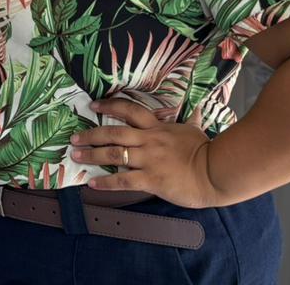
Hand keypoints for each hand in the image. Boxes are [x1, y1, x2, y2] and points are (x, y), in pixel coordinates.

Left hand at [69, 99, 222, 208]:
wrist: (215, 172)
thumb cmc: (206, 151)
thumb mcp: (194, 129)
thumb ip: (190, 119)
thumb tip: (197, 109)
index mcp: (157, 127)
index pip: (129, 110)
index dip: (109, 106)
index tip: (93, 106)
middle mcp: (148, 141)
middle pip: (113, 133)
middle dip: (91, 134)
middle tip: (73, 138)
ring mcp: (149, 160)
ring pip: (114, 154)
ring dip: (92, 155)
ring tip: (76, 156)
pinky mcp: (151, 179)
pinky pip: (123, 180)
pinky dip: (106, 182)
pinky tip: (92, 183)